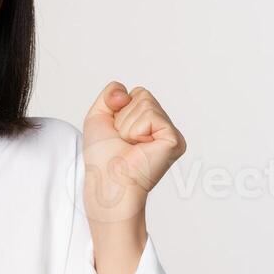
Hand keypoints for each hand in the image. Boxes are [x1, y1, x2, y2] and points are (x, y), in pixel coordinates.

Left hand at [81, 81, 185, 225]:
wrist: (107, 181)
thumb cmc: (102, 158)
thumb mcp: (99, 116)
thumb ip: (111, 93)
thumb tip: (126, 91)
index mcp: (149, 123)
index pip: (136, 93)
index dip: (118, 109)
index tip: (116, 134)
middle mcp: (163, 127)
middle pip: (142, 94)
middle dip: (123, 116)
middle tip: (123, 142)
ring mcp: (171, 133)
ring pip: (145, 102)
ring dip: (127, 125)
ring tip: (129, 146)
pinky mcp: (174, 139)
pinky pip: (150, 114)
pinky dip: (136, 130)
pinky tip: (139, 148)